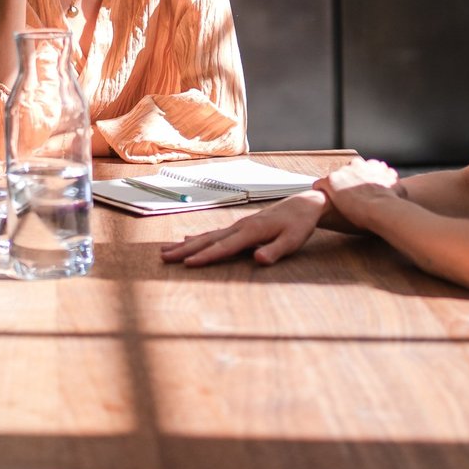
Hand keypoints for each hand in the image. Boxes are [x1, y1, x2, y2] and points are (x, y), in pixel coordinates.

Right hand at [159, 191, 325, 266]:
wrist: (304, 204)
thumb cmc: (299, 225)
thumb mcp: (294, 241)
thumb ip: (275, 251)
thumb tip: (258, 259)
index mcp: (252, 231)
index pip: (224, 247)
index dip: (206, 256)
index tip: (187, 264)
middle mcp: (240, 226)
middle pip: (208, 239)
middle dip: (185, 250)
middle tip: (164, 257)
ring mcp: (238, 225)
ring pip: (207, 236)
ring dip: (186, 244)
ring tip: (165, 251)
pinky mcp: (240, 226)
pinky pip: (214, 233)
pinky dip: (198, 238)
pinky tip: (187, 241)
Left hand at [315, 159, 401, 229]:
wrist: (381, 207)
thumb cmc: (391, 200)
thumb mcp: (397, 187)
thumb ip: (394, 182)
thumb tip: (396, 184)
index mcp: (368, 166)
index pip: (357, 169)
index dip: (356, 182)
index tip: (357, 191)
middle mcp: (353, 165)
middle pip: (344, 173)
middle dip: (345, 184)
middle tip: (348, 198)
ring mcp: (341, 173)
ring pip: (331, 179)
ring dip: (333, 189)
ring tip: (334, 201)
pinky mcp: (329, 182)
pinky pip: (318, 185)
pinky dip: (319, 192)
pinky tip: (322, 200)